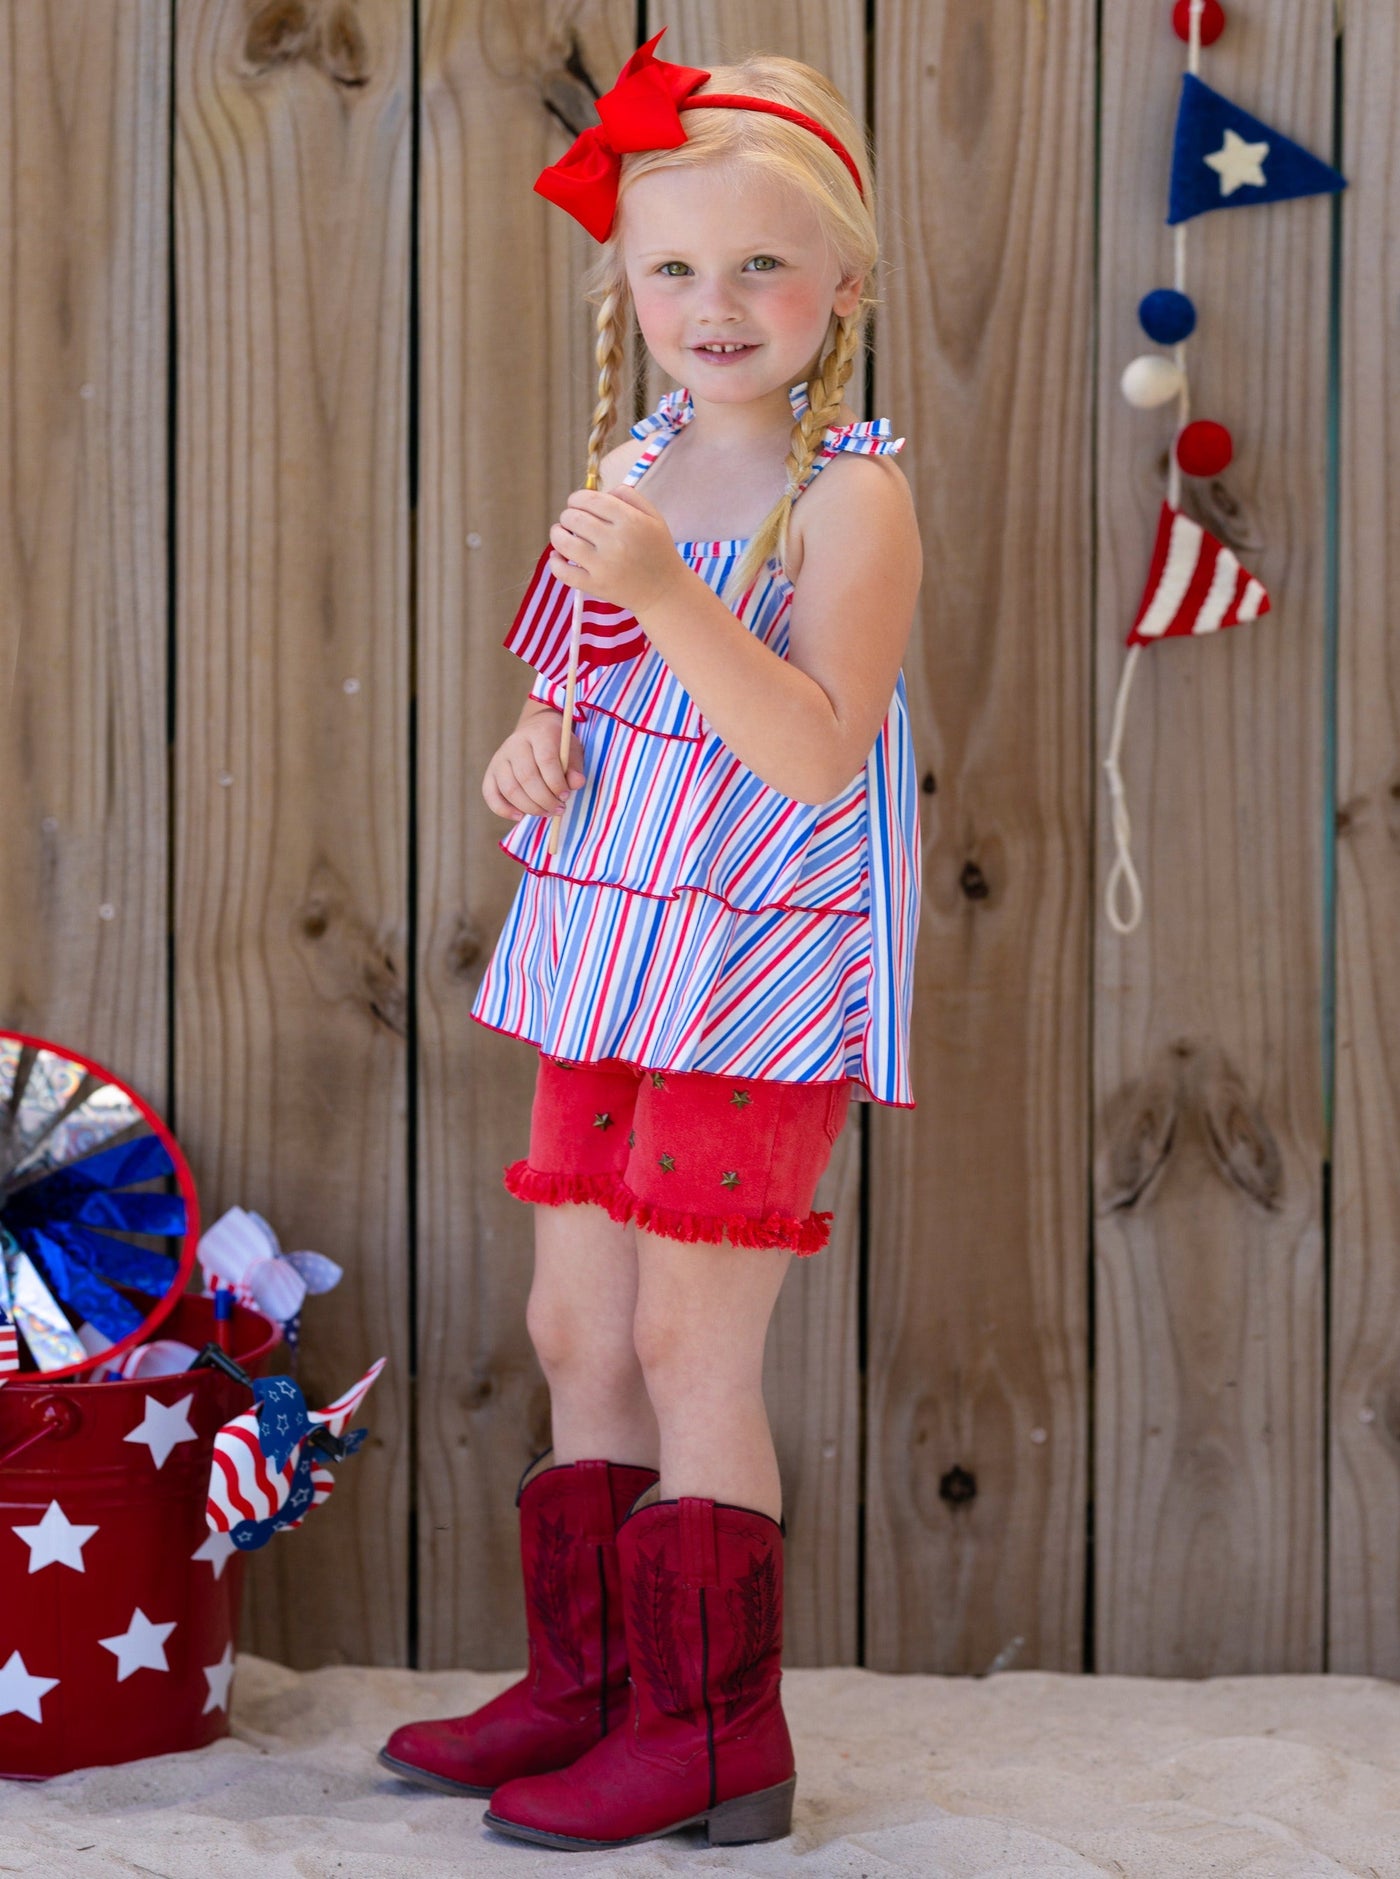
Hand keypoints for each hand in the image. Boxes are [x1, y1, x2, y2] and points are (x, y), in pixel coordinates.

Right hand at [482, 704, 585, 822]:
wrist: (535, 732)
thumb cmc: (557, 747)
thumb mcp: (572, 752)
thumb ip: (574, 768)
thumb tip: (577, 783)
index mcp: (539, 734)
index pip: (546, 760)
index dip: (556, 783)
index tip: (566, 796)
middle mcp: (515, 743)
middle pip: (526, 777)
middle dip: (545, 800)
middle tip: (559, 809)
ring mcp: (500, 757)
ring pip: (510, 789)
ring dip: (530, 808)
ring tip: (547, 812)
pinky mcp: (491, 771)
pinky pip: (490, 794)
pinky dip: (504, 810)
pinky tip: (520, 816)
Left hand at [548, 485, 687, 617]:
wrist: (665, 591)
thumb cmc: (658, 551)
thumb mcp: (653, 517)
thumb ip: (629, 496)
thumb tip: (601, 492)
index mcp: (630, 521)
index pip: (590, 500)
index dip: (577, 498)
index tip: (576, 503)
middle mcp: (615, 542)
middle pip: (573, 518)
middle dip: (567, 515)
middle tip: (571, 520)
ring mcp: (603, 566)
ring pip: (563, 542)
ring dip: (557, 534)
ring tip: (561, 534)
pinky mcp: (595, 586)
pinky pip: (563, 572)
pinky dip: (555, 562)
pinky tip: (558, 556)